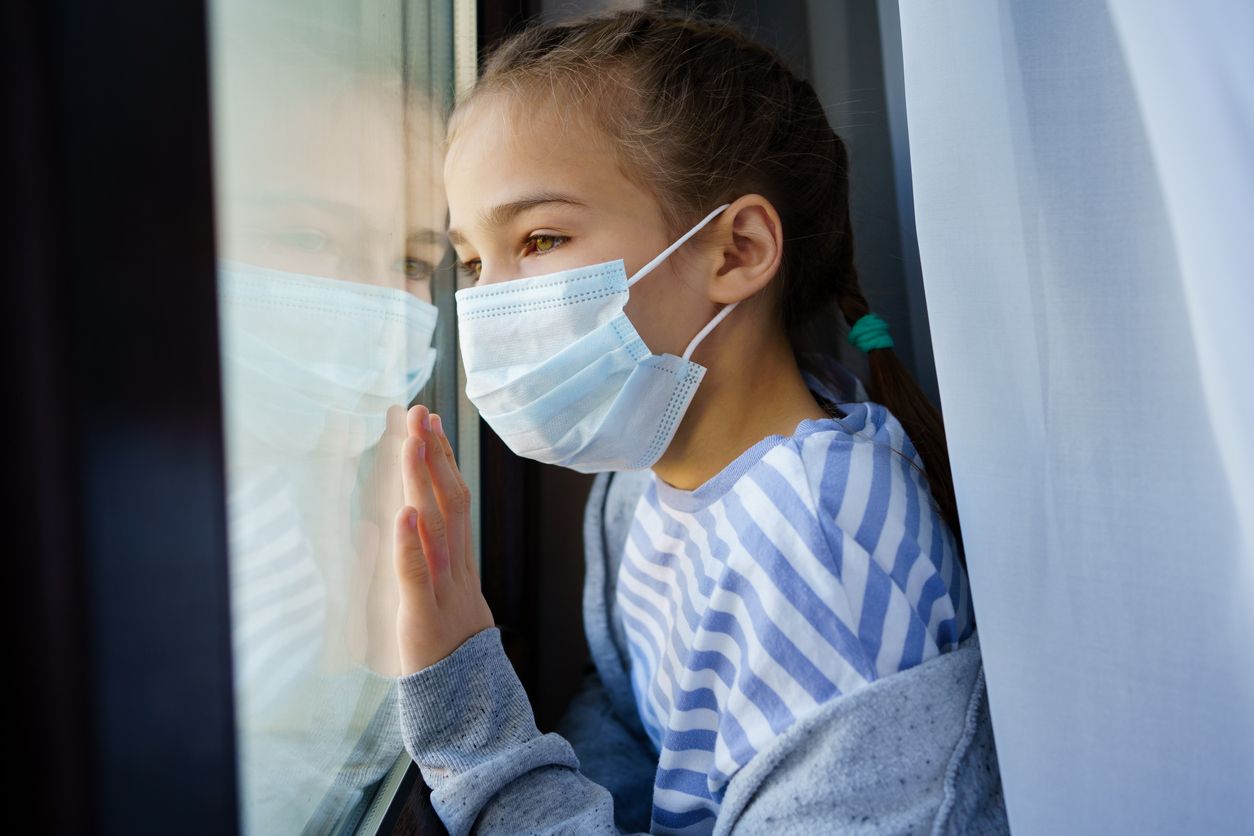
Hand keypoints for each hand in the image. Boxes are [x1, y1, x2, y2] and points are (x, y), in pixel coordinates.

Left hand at [394, 404, 493, 674]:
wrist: (468, 705)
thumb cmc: (451, 654)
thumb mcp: (444, 599)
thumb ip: (432, 561)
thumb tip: (414, 522)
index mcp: (460, 564)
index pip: (454, 501)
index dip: (442, 461)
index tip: (431, 424)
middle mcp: (457, 569)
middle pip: (449, 502)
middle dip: (434, 456)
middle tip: (422, 414)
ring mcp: (444, 590)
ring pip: (436, 527)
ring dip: (423, 482)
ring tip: (413, 444)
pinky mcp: (424, 617)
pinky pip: (418, 575)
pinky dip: (412, 543)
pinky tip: (405, 512)